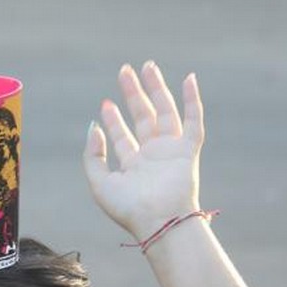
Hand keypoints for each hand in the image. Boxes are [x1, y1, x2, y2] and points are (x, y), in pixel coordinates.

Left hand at [83, 61, 203, 237]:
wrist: (158, 220)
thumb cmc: (128, 207)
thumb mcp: (99, 182)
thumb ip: (93, 156)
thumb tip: (92, 128)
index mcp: (133, 165)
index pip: (122, 136)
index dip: (113, 120)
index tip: (105, 103)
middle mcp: (153, 156)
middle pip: (143, 117)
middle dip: (133, 94)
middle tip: (124, 71)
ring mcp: (171, 151)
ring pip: (164, 112)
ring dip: (156, 89)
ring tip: (146, 66)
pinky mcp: (188, 150)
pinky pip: (194, 120)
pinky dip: (193, 100)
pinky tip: (189, 79)